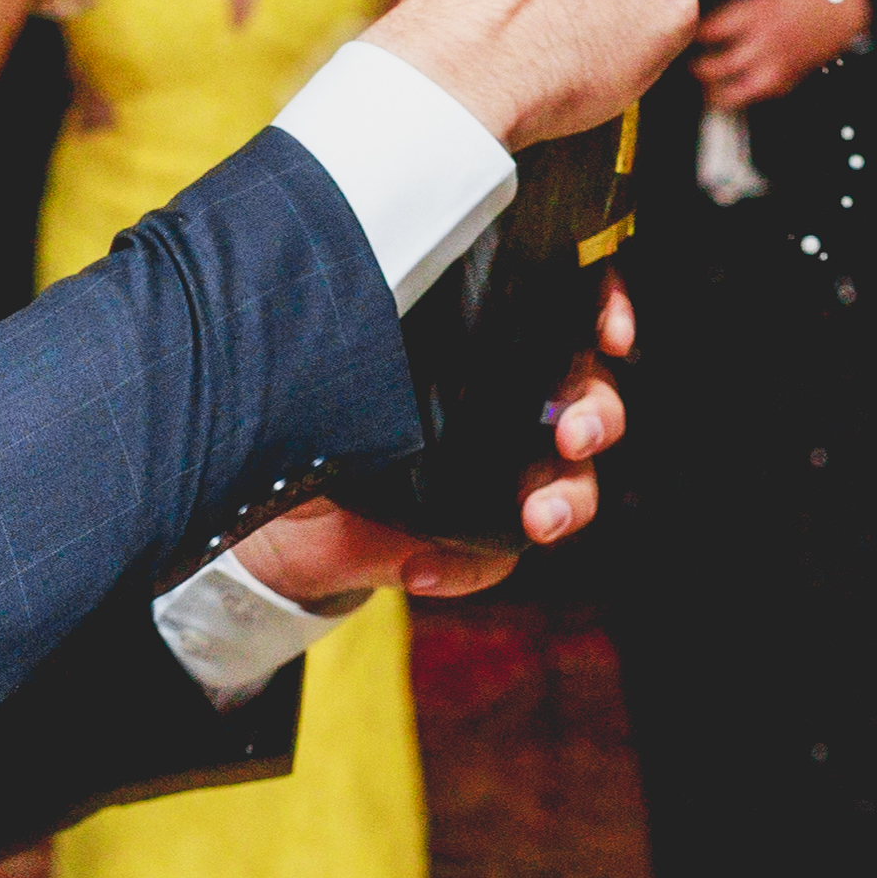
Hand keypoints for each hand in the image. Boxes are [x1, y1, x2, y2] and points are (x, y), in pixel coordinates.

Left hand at [231, 282, 636, 596]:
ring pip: (570, 483)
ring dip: (568, 498)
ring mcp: (496, 476)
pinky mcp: (470, 542)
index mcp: (481, 345)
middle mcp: (503, 405)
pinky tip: (416, 567)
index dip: (604, 311)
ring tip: (539, 517)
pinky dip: (461, 566)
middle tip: (573, 434)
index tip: (609, 331)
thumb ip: (360, 347)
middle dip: (597, 414)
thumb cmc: (305, 414)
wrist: (267, 514)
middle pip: (588, 399)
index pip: (562, 310)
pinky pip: (495, 558)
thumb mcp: (326, 366)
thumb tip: (379, 351)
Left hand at [690, 0, 867, 110]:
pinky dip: (743, 98)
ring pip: (740, 90)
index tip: (685, 29)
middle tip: (688, 61)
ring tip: (704, 85)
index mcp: (760, 11)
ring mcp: (781, 63)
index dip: (693, 32)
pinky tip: (732, 92)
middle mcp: (768, 42)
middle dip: (698, 67)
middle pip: (720, 65)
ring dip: (716, 91)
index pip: (713, 30)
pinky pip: (763, 96)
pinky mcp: (793, 76)